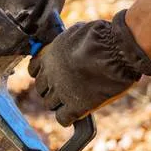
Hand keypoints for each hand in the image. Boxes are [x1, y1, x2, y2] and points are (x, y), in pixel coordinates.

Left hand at [30, 10, 150, 125]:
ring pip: (50, 104)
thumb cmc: (102, 37)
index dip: (43, 73)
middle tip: (66, 89)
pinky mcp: (76, 105)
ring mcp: (61, 91)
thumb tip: (72, 43)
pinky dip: (68, 118)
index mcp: (48, 55)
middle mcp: (50, 75)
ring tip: (73, 100)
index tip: (52, 75)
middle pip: (41, 88)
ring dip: (59, 103)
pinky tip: (76, 114)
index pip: (34, 69)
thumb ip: (69, 42)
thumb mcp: (78, 32)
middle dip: (51, 89)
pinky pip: (63, 118)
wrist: (116, 50)